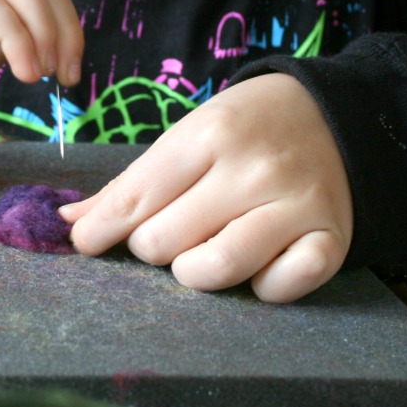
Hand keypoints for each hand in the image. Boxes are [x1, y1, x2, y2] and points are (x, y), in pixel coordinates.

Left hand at [59, 73, 351, 302]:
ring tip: (200, 254)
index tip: (86, 244)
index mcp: (211, 134)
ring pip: (214, 270)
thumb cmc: (246, 129)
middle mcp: (254, 168)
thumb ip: (132, 183)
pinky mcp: (331, 239)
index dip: (101, 230)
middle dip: (153, 246)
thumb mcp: (189, 136)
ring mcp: (296, 205)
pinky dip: (261, 287)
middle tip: (168, 232)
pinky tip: (257, 265)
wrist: (337, 116)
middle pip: (165, 241)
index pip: (135, 198)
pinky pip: (278, 289)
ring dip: (194, 272)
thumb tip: (70, 222)